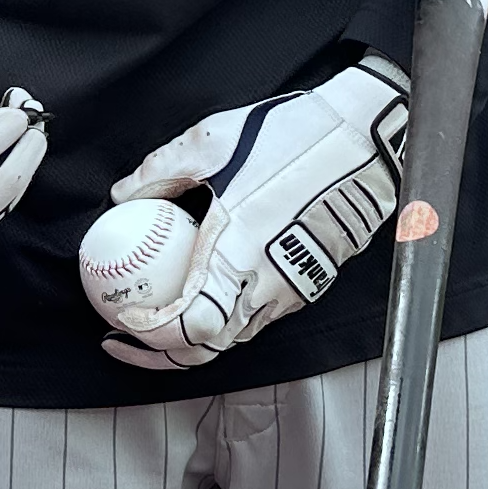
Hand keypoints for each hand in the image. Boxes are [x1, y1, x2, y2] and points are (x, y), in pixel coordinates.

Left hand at [94, 56, 410, 371]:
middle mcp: (268, 284)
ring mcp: (293, 289)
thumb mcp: (211, 142)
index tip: (121, 322)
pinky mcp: (309, 283)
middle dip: (161, 351)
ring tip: (160, 313)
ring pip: (233, 335)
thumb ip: (159, 172)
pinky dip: (224, 314)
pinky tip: (205, 287)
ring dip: (193, 335)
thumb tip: (124, 195)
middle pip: (207, 347)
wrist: (366, 137)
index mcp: (239, 255)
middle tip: (128, 332)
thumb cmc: (296, 137)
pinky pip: (257, 315)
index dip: (148, 335)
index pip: (188, 327)